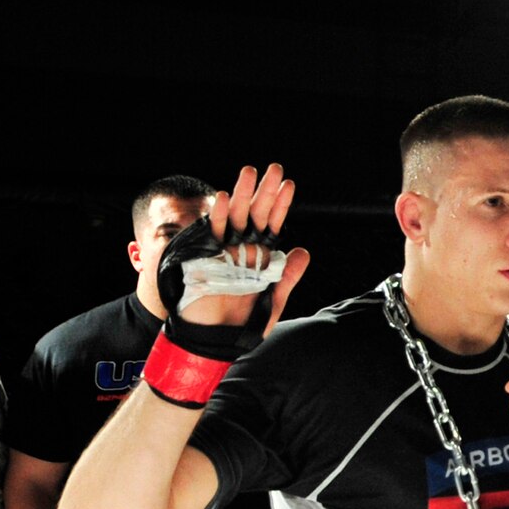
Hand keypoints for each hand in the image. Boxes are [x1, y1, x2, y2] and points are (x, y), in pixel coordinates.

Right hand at [160, 164, 309, 337]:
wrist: (215, 340)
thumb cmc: (244, 324)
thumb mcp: (273, 300)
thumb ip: (287, 276)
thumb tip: (303, 250)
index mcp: (261, 257)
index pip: (273, 225)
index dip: (281, 205)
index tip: (289, 184)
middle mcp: (243, 249)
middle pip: (256, 214)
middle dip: (264, 191)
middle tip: (275, 168)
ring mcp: (224, 250)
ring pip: (235, 217)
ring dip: (243, 194)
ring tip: (250, 172)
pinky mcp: (205, 257)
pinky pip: (212, 232)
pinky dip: (219, 216)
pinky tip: (227, 198)